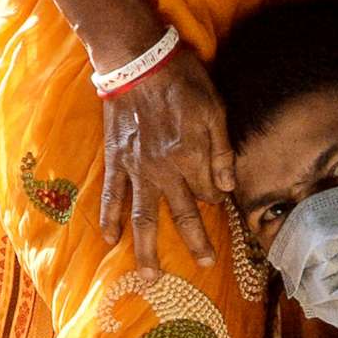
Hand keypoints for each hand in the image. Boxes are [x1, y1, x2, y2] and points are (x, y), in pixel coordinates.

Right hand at [99, 50, 235, 269]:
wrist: (137, 61)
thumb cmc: (181, 81)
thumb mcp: (214, 109)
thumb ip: (221, 150)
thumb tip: (227, 187)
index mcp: (191, 158)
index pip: (209, 193)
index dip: (218, 199)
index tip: (220, 200)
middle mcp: (164, 171)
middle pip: (181, 215)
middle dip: (195, 242)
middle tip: (203, 265)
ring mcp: (137, 169)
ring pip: (143, 217)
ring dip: (147, 250)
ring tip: (150, 277)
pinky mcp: (116, 161)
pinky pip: (111, 196)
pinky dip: (110, 218)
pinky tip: (110, 240)